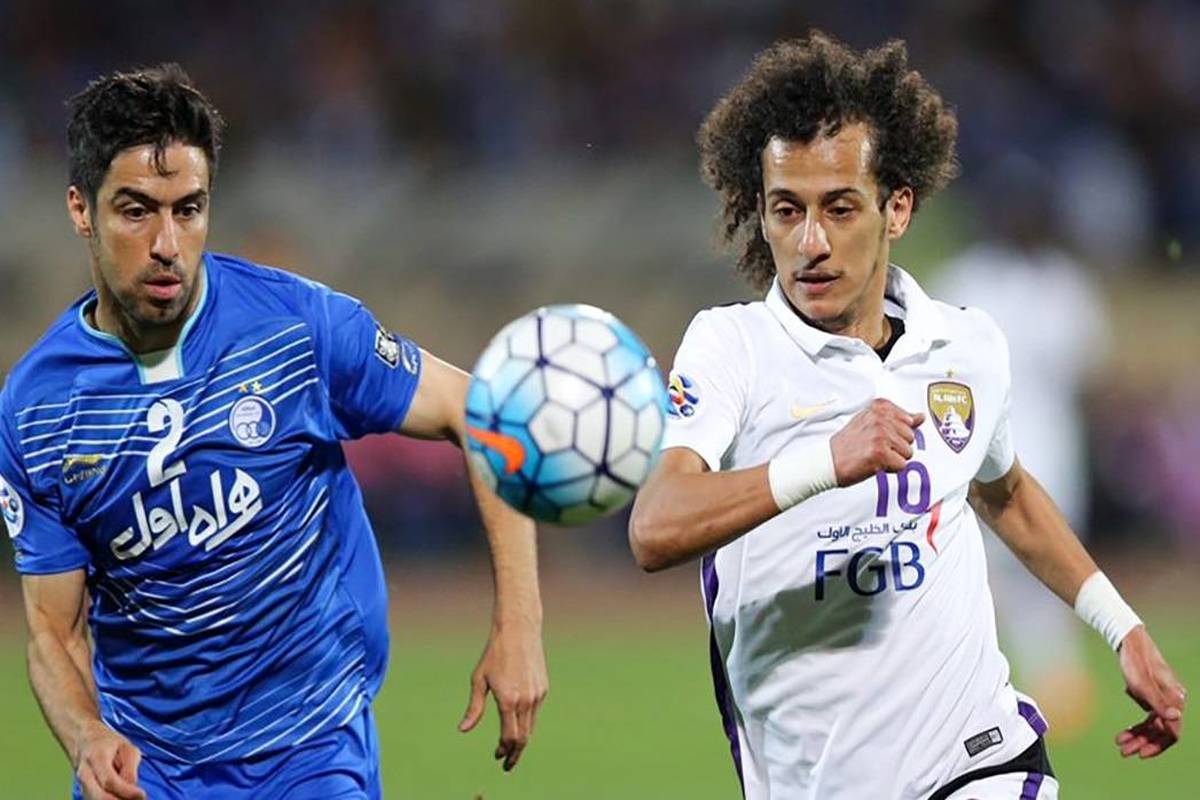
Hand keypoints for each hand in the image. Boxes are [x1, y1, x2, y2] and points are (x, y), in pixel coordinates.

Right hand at [74, 720, 145, 799]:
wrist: (84, 741)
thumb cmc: (108, 743)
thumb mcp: (127, 748)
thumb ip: (130, 769)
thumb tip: (133, 790)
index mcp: (96, 757)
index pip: (109, 781)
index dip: (126, 791)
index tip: (142, 794)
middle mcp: (84, 774)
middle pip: (99, 796)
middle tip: (137, 798)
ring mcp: (81, 785)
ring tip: (130, 795)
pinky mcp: (84, 792)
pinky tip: (122, 796)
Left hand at [458, 621, 548, 770]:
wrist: (519, 631)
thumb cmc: (494, 654)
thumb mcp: (479, 680)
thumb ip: (474, 708)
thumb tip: (463, 730)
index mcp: (508, 700)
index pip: (509, 737)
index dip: (502, 751)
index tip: (496, 757)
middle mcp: (526, 700)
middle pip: (523, 738)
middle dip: (515, 753)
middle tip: (506, 763)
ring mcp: (537, 694)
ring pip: (531, 726)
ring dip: (521, 739)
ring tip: (511, 747)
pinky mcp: (543, 688)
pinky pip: (535, 712)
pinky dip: (527, 723)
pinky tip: (518, 723)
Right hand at [830, 399, 924, 486]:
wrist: (828, 461)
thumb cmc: (848, 443)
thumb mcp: (871, 422)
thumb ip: (898, 419)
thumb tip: (920, 417)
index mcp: (879, 407)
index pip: (909, 420)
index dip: (897, 432)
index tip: (880, 435)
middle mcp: (880, 419)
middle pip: (911, 436)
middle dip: (897, 446)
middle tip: (876, 447)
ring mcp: (880, 435)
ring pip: (908, 452)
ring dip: (894, 458)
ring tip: (875, 455)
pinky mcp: (880, 453)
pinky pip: (901, 465)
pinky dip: (890, 469)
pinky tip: (875, 463)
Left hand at [1116, 625, 1185, 758]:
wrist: (1129, 641)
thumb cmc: (1135, 662)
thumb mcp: (1142, 684)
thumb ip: (1159, 702)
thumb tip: (1176, 717)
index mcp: (1174, 700)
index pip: (1171, 732)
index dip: (1157, 746)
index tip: (1140, 754)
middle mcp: (1172, 701)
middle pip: (1160, 731)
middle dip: (1142, 742)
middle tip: (1122, 752)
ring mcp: (1163, 699)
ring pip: (1152, 725)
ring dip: (1137, 736)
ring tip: (1119, 744)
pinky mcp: (1152, 695)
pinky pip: (1147, 717)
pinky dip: (1136, 725)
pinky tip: (1124, 731)